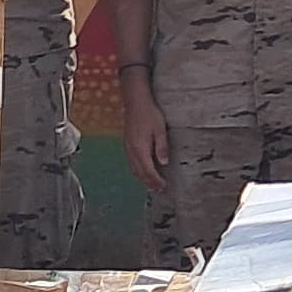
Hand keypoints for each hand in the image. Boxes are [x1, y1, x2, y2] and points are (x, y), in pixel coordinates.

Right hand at [122, 80, 169, 195]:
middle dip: (149, 183)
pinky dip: (138, 170)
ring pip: (134, 169)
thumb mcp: (160, 130)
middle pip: (140, 173)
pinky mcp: (127, 144)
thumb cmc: (149, 114)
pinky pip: (132, 162)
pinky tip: (144, 170)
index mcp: (140, 149)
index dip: (156, 181)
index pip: (148, 170)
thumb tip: (164, 162)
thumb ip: (162, 147)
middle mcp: (132, 151)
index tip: (163, 187)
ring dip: (143, 178)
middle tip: (159, 190)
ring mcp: (128, 148)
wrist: (136, 101)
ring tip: (152, 184)